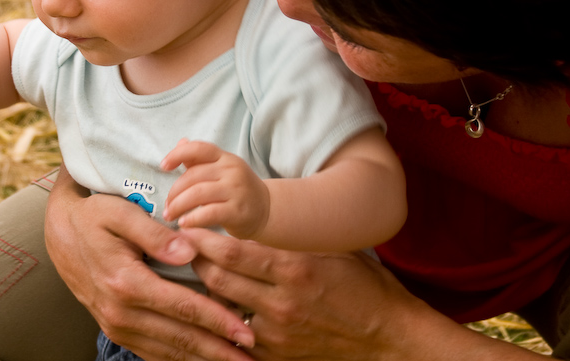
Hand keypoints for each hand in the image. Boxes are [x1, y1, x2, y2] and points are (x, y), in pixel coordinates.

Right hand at [44, 165, 255, 360]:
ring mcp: (116, 325)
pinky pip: (152, 352)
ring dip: (203, 359)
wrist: (61, 232)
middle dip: (219, 350)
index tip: (247, 330)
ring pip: (168, 351)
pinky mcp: (116, 329)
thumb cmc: (95, 216)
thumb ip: (155, 234)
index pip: (184, 308)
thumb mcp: (121, 214)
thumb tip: (190, 252)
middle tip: (251, 358)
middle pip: (180, 338)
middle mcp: (121, 313)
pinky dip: (179, 358)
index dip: (218, 322)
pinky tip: (201, 360)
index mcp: (127, 283)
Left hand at [162, 139, 270, 238]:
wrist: (267, 210)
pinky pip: (209, 213)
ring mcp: (236, 190)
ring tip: (170, 215)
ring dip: (178, 205)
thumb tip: (180, 142)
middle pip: (193, 175)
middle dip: (174, 191)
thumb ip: (199, 160)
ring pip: (198, 193)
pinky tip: (184, 224)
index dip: (178, 154)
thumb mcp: (221, 170)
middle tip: (166, 205)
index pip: (199, 148)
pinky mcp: (238, 211)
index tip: (163, 166)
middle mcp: (231, 170)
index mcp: (225, 157)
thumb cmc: (237, 189)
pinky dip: (192, 219)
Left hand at [187, 228, 534, 360]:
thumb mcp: (328, 250)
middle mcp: (282, 301)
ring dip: (208, 291)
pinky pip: (240, 335)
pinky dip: (227, 319)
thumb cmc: (361, 284)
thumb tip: (251, 222)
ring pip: (224, 309)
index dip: (204, 239)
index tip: (188, 228)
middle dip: (197, 262)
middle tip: (183, 247)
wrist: (387, 336)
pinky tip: (221, 306)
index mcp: (294, 267)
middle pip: (219, 280)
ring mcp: (278, 333)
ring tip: (196, 274)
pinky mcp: (278, 355)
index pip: (233, 252)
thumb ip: (289, 239)